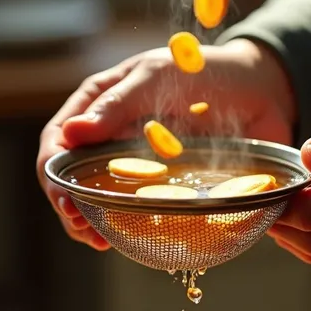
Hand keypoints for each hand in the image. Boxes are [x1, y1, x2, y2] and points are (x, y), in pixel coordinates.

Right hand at [37, 38, 294, 248]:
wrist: (257, 88)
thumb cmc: (203, 70)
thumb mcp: (156, 78)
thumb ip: (117, 105)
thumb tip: (70, 133)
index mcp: (98, 101)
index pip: (57, 139)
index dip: (53, 172)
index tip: (65, 199)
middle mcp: (108, 133)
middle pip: (68, 174)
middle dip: (67, 203)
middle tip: (82, 228)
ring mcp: (131, 159)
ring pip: (93, 194)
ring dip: (88, 220)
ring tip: (97, 240)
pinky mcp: (158, 180)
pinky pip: (130, 205)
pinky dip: (119, 223)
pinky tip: (119, 237)